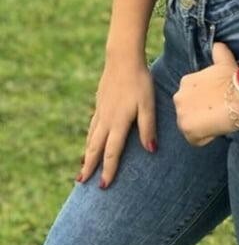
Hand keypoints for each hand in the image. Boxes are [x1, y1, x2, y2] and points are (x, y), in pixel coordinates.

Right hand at [78, 60, 156, 187]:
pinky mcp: (100, 103)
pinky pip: (92, 126)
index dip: (108, 170)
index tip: (103, 186)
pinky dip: (89, 138)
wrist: (122, 58)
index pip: (112, 152)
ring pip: (91, 137)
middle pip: (95, 148)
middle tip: (81, 182)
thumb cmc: (139, 81)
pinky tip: (90, 140)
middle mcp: (106, 120)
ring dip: (87, 154)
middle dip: (89, 166)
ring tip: (83, 167)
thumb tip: (151, 150)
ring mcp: (100, 111)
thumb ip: (148, 127)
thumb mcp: (148, 104)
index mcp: (118, 122)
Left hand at [173, 42, 238, 145]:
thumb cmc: (234, 79)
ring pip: (191, 127)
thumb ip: (218, 52)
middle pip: (189, 113)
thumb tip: (218, 44)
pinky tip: (217, 128)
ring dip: (204, 127)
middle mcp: (178, 97)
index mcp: (185, 82)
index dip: (206, 103)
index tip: (219, 102)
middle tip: (220, 112)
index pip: (192, 100)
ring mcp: (181, 113)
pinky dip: (206, 137)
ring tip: (219, 121)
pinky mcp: (187, 128)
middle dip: (202, 115)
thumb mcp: (224, 60)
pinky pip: (196, 140)